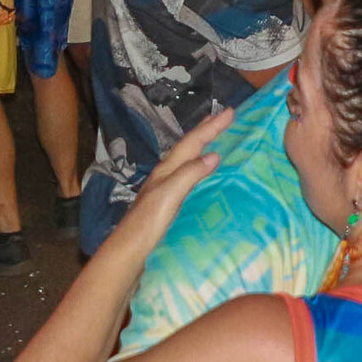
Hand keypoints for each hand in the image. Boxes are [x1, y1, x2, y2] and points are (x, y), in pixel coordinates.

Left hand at [100, 109, 231, 263]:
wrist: (130, 250)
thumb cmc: (148, 222)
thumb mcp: (170, 194)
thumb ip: (190, 173)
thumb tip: (214, 155)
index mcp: (167, 169)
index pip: (192, 142)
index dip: (211, 127)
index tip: (230, 111)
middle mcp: (166, 174)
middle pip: (188, 146)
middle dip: (205, 130)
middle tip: (222, 116)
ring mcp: (166, 188)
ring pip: (188, 159)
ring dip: (202, 146)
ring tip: (215, 138)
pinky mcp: (168, 202)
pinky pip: (189, 175)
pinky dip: (200, 166)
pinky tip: (204, 173)